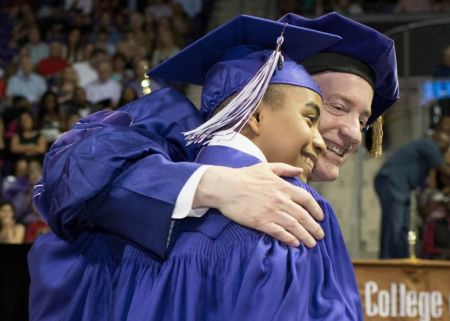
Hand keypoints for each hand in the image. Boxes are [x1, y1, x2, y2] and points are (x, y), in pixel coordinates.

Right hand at [194, 163, 324, 246]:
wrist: (225, 187)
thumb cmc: (244, 175)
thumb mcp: (266, 167)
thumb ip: (285, 169)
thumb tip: (299, 171)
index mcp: (283, 187)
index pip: (306, 199)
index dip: (316, 209)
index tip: (321, 217)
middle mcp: (280, 200)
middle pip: (303, 216)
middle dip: (314, 227)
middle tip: (320, 236)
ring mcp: (271, 212)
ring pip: (294, 226)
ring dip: (305, 236)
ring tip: (312, 243)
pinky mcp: (260, 222)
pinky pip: (279, 233)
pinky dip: (289, 239)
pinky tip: (295, 243)